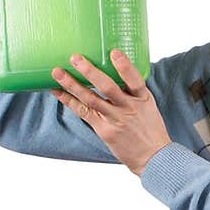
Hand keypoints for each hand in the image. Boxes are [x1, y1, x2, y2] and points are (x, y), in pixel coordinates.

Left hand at [49, 51, 171, 175]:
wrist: (152, 156)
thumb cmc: (149, 128)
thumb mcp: (148, 105)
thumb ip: (132, 90)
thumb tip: (113, 68)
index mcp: (143, 98)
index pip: (135, 79)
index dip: (125, 66)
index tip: (114, 52)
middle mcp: (129, 108)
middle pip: (108, 87)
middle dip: (90, 71)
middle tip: (75, 58)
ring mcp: (115, 119)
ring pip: (91, 99)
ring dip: (72, 85)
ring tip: (58, 72)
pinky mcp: (104, 130)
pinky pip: (84, 113)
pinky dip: (70, 101)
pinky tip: (58, 91)